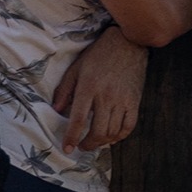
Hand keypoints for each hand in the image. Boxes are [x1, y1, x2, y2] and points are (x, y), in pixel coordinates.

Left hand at [53, 28, 148, 149]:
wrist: (127, 43)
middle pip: (98, 131)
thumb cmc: (99, 55)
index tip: (68, 148)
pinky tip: (112, 137)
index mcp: (89, 87)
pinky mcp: (135, 101)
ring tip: (95, 142)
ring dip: (102, 142)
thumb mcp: (76, 68)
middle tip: (82, 146)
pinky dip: (120, 136)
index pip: (79, 119)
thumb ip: (65, 90)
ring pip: (113, 131)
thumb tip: (56, 110)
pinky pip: (129, 126)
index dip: (72, 137)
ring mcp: (123, 100)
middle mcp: (106, 96)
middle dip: (88, 144)